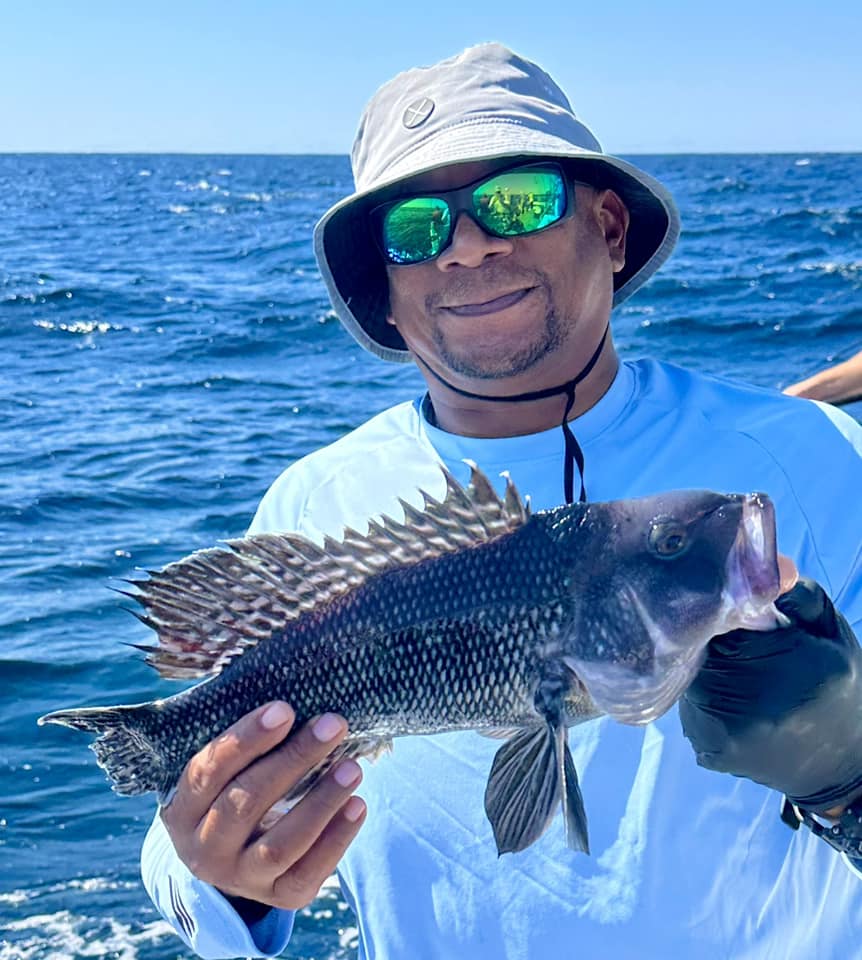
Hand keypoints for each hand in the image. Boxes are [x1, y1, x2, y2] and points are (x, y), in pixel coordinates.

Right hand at [161, 702, 365, 913]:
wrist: (231, 853)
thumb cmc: (230, 788)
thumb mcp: (220, 768)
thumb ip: (242, 739)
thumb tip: (287, 695)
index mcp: (181, 809)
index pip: (208, 772)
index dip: (246, 740)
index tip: (285, 709)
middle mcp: (203, 850)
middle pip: (246, 804)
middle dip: (293, 760)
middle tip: (332, 725)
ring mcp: (240, 879)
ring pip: (280, 845)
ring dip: (320, 802)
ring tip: (353, 767)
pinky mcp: (277, 896)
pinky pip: (308, 873)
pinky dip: (336, 840)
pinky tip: (357, 805)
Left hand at [680, 579, 861, 813]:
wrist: (842, 767)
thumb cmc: (835, 686)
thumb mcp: (830, 634)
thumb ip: (797, 597)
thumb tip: (767, 565)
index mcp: (782, 668)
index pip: (721, 619)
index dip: (718, 606)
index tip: (727, 604)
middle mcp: (746, 707)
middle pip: (698, 646)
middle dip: (710, 634)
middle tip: (735, 638)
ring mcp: (721, 734)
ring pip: (689, 675)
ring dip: (704, 666)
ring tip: (738, 671)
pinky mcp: (707, 751)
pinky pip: (690, 704)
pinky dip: (704, 695)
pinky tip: (732, 698)